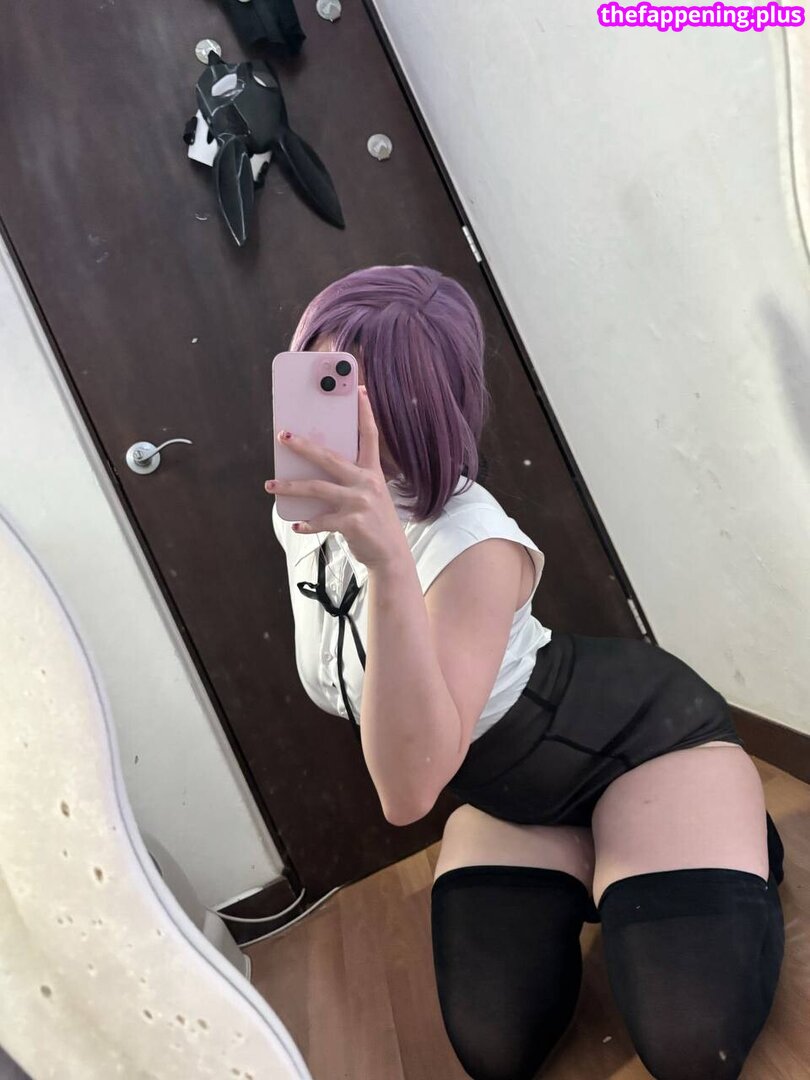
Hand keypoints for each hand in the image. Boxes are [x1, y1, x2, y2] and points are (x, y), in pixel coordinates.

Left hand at [264, 387, 406, 569]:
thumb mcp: (370, 495)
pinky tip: (295, 525)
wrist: (390, 555)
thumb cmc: (375, 522)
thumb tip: (315, 470)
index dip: (365, 412)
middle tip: (283, 436)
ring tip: (270, 485)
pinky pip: (321, 520)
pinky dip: (306, 524)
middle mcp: (367, 483)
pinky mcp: (351, 523)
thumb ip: (350, 480)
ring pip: (317, 488)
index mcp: (372, 472)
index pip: (369, 436)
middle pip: (330, 458)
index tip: (359, 390)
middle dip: (304, 445)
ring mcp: (359, 503)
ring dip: (290, 486)